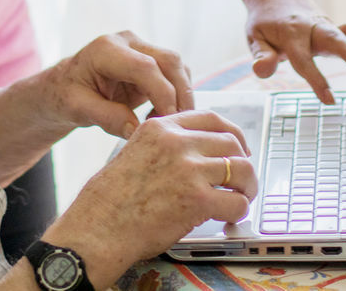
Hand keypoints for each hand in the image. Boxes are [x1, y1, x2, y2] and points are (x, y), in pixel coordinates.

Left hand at [43, 31, 193, 139]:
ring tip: (164, 122)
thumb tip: (138, 130)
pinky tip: (159, 115)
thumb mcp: (77, 109)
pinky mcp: (151, 61)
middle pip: (170, 61)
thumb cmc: (66, 96)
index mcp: (106, 49)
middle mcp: (128, 42)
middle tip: (178, 125)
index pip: (145, 67)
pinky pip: (175, 75)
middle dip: (180, 94)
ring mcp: (141, 48)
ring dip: (181, 96)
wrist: (63, 87)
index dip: (162, 94)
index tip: (166, 121)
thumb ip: (107, 118)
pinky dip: (176, 95)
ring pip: (178, 67)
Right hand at [44, 110, 256, 286]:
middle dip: (243, 161)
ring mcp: (189, 169)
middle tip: (243, 179)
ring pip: (241, 169)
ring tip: (240, 198)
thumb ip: (166, 146)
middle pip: (231, 142)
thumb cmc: (111, 199)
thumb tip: (198, 153)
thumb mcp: (135, 152)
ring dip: (246, 187)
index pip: (212, 118)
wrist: (98, 227)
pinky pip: (236, 202)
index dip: (232, 134)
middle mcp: (177, 143)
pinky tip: (229, 216)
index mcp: (161, 127)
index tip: (238, 147)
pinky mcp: (197, 199)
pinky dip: (239, 211)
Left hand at [246, 0, 345, 103]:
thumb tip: (262, 71)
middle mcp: (313, 28)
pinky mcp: (339, 30)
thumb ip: (261, 55)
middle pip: (333, 39)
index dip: (315, 78)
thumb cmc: (265, 23)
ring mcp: (329, 27)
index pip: (303, 59)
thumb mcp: (255, 37)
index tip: (329, 100)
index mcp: (291, 34)